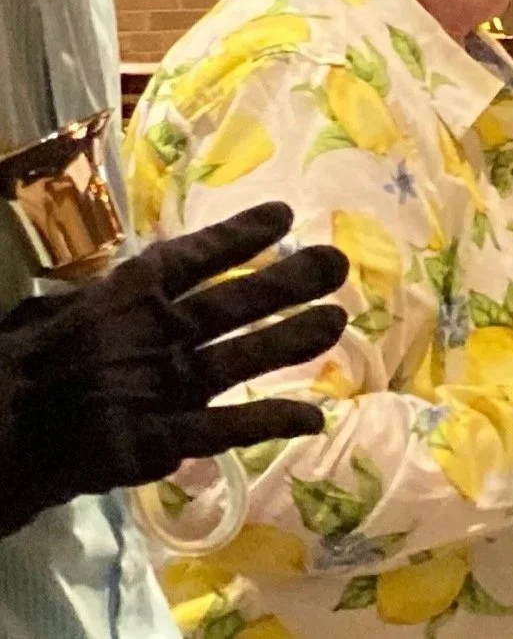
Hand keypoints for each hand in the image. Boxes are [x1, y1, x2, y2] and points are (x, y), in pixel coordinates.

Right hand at [0, 202, 348, 536]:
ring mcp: (156, 387)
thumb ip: (93, 303)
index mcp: (117, 298)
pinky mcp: (154, 439)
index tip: (282, 215)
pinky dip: (270, 421)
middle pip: (232, 302)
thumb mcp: (45, 319)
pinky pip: (225, 429)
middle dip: (289, 281)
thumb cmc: (10, 373)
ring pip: (240, 357)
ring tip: (337, 321)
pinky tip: (314, 417)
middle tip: (338, 263)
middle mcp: (147, 335)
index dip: (239, 235)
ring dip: (293, 338)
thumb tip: (127, 286)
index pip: (189, 256)